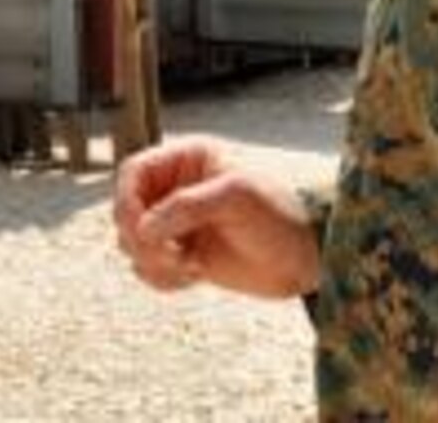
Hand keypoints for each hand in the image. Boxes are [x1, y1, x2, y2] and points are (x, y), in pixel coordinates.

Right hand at [112, 135, 320, 299]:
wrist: (310, 255)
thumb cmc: (280, 212)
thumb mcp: (236, 197)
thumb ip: (185, 207)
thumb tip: (142, 228)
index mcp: (187, 160)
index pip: (134, 172)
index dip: (127, 199)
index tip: (138, 228)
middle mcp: (178, 189)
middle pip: (127, 210)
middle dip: (140, 238)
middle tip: (171, 256)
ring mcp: (180, 224)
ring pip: (134, 243)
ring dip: (152, 261)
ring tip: (188, 268)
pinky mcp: (185, 256)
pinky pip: (150, 269)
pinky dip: (161, 278)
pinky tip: (193, 278)